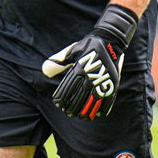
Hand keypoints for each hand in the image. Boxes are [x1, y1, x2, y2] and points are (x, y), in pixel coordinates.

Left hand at [42, 4, 137, 119]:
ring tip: (81, 117)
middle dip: (73, 107)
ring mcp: (103, 80)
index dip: (63, 97)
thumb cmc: (88, 46)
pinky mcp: (113, 82)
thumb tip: (44, 71)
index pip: (69, 87)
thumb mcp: (71, 51)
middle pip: (80, 96)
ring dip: (87, 110)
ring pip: (93, 100)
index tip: (58, 104)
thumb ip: (58, 62)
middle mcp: (91, 76)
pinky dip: (102, 108)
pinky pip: (108, 98)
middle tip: (68, 113)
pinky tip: (97, 114)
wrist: (110, 40)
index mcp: (80, 68)